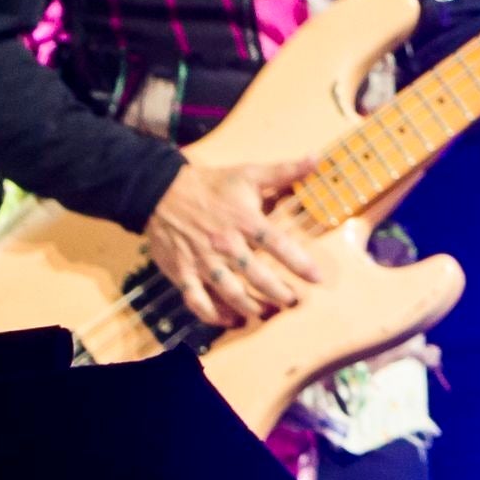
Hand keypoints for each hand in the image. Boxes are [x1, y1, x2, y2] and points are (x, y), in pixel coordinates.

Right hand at [142, 155, 320, 329]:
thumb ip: (284, 171)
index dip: (299, 263)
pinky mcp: (182, 272)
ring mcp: (202, 260)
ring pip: (229, 293)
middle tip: (293, 302)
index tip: (317, 278)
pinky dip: (213, 315)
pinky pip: (197, 300)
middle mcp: (225, 244)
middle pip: (256, 276)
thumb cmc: (212, 184)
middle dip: (278, 292)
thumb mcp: (249, 173)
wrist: (162, 191)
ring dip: (250, 307)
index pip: (278, 244)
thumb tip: (317, 159)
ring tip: (266, 313)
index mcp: (244, 220)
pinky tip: (230, 321)